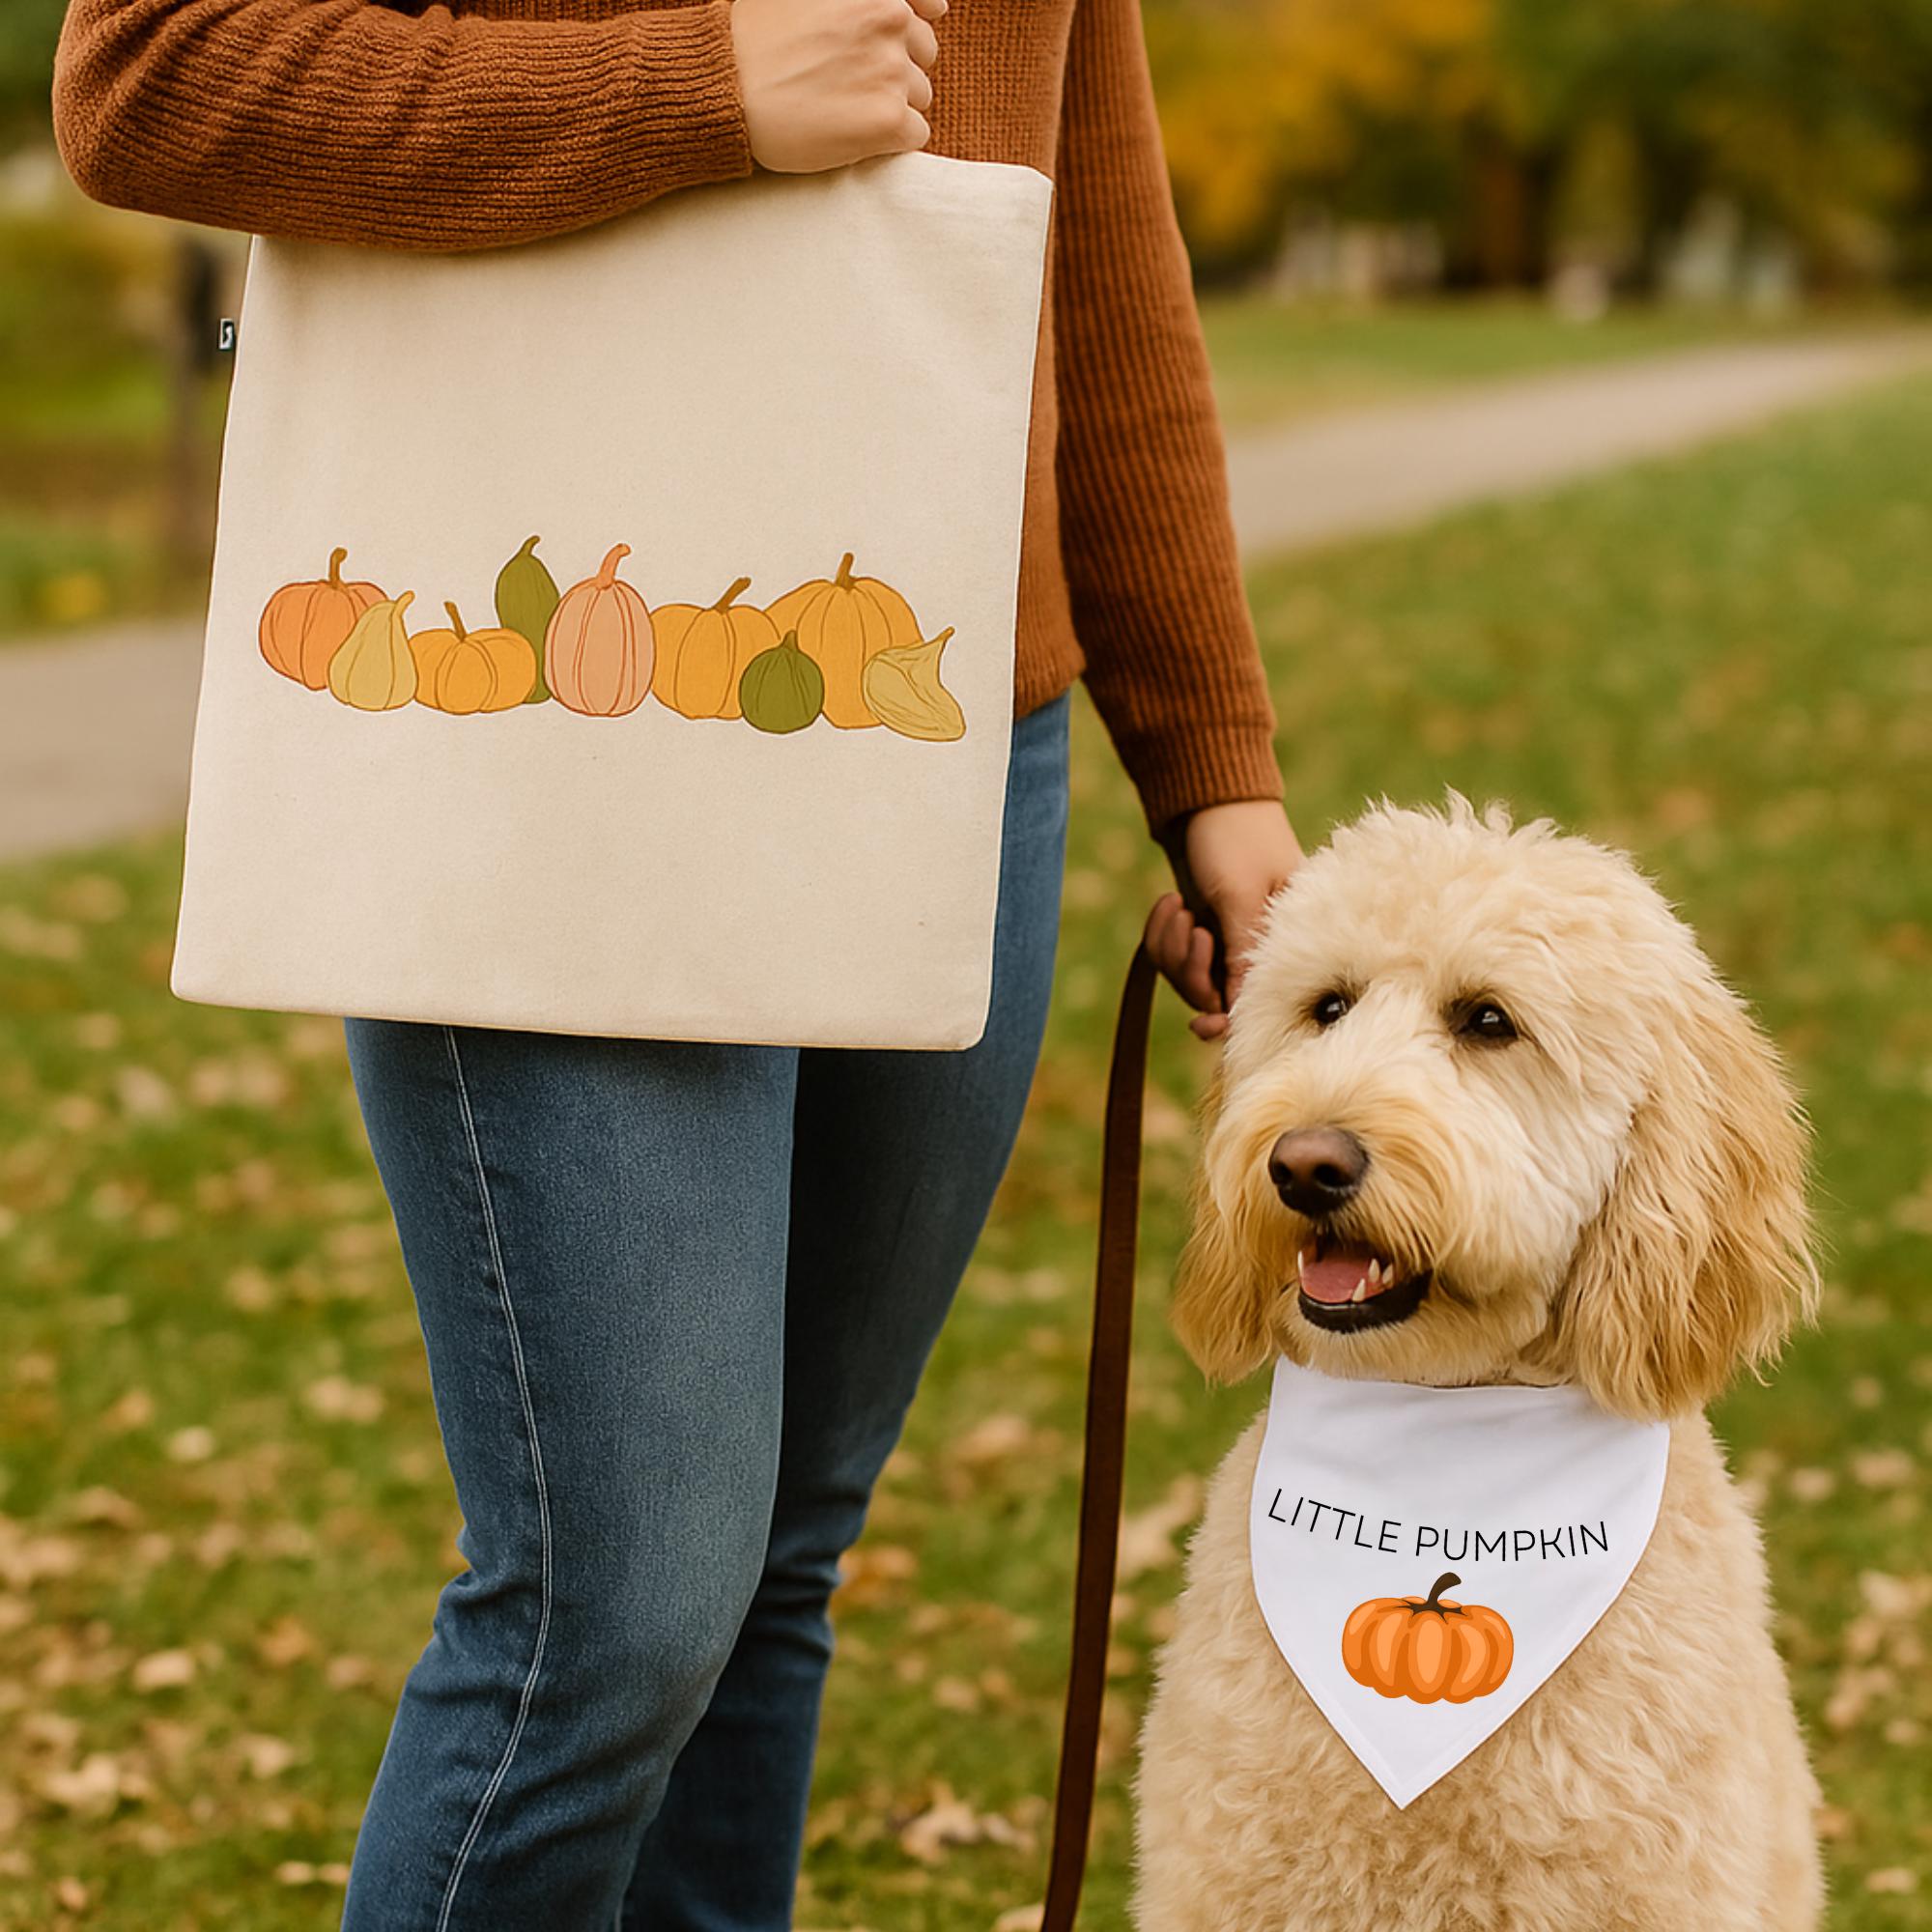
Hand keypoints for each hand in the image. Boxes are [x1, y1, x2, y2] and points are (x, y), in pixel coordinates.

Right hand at [731, 0, 943, 174]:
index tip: (901, 40)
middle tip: (850, 81)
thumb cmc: (755, 38)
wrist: (726, 87)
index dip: (920, 23)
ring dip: (890, 105)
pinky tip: (853, 133)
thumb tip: (915, 7)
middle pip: (923, 54)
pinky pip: (915, 134)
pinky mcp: (889, 119)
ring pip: (918, 96)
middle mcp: (891, 19)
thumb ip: (852, 1)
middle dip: (896, 68)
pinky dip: (891, 140)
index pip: (929, 4)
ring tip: (844, 107)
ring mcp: (892, 70)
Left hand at [1146, 800, 1303, 1041]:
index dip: (1230, 1021)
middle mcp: (1259, 949)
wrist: (1206, 801)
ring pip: (1187, 980)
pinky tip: (1170, 903)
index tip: (1201, 1025)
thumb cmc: (1236, 838)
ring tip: (1178, 907)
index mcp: (1288, 941)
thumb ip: (1242, 954)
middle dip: (1191, 968)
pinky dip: (1161, 935)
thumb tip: (1239, 1009)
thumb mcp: (1239, 895)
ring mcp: (1226, 944)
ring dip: (1172, 949)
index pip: (1262, 1000)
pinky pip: (1170, 958)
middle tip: (1192, 927)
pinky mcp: (1200, 935)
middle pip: (1215, 997)